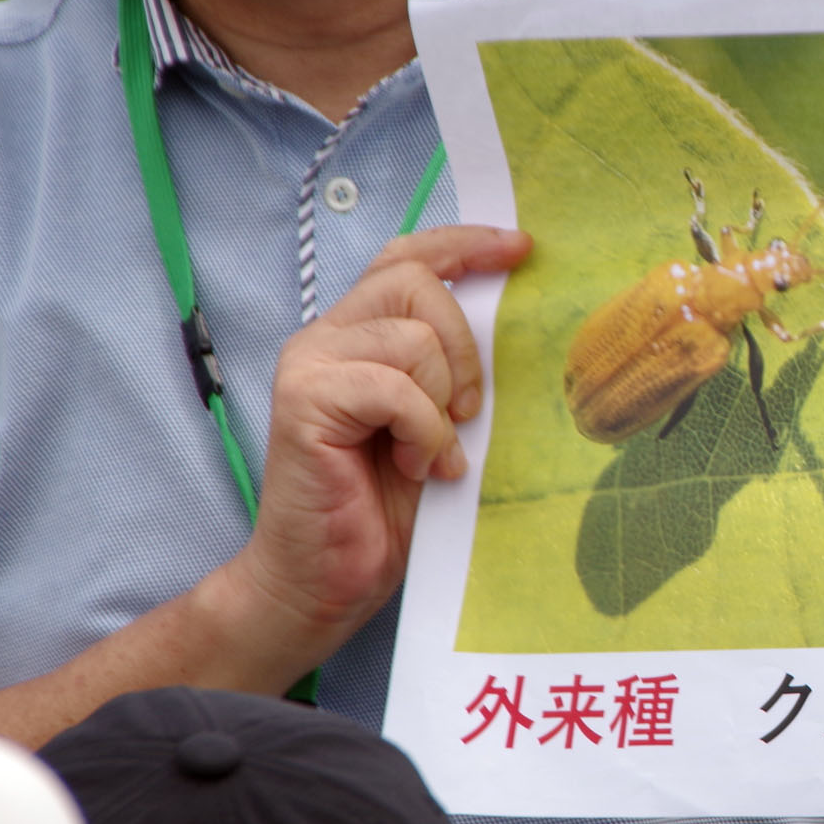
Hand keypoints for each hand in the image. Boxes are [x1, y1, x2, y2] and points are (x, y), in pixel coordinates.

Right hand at [226, 226, 532, 650]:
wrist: (326, 578)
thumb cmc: (386, 509)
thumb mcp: (438, 424)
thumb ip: (453, 372)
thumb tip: (513, 325)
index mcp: (358, 334)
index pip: (406, 258)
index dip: (464, 245)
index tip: (520, 250)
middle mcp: (327, 337)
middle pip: (414, 281)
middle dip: (464, 344)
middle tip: (466, 411)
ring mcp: (310, 365)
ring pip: (411, 336)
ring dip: (440, 401)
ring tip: (431, 453)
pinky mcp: (303, 400)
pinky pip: (393, 387)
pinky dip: (423, 430)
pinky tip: (416, 467)